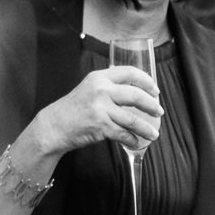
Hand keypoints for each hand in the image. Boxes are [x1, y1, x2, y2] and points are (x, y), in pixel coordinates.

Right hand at [36, 65, 163, 155]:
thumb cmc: (74, 109)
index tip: (155, 90)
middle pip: (135, 95)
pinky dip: (132, 140)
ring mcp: (101, 108)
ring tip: (154, 134)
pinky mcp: (100, 126)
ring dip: (146, 128)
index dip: (146, 81)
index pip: (129, 73)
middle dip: (151, 105)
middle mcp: (101, 90)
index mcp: (100, 77)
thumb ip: (109, 87)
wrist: (55, 126)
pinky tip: (137, 142)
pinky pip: (123, 134)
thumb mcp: (90, 89)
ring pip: (132, 118)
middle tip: (159, 111)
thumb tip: (134, 92)